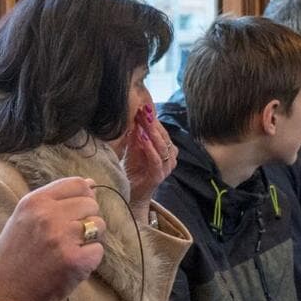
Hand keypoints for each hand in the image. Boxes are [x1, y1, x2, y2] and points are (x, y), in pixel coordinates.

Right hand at [0, 177, 104, 300]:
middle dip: (87, 219)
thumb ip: (53, 199)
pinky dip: (90, 259)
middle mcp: (48, 216)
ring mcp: (62, 238)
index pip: (78, 184)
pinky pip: (99, 250)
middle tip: (71, 237)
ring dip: (90, 238)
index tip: (76, 212)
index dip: (83, 197)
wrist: (10, 294)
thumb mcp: (23, 218)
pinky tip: (72, 264)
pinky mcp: (76, 260)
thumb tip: (91, 183)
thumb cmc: (16, 256)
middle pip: (91, 204)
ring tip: (71, 250)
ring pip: (99, 225)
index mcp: (35, 202)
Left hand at [124, 104, 175, 219]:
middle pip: (163, 137)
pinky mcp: (158, 176)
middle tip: (143, 110)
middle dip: (152, 123)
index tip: (143, 107)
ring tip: (143, 121)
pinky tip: (143, 139)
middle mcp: (170, 158)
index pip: (162, 131)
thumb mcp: (134, 149)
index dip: (153, 119)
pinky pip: (156, 160)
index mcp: (167, 149)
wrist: (130, 193)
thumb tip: (135, 117)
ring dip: (152, 133)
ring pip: (162, 147)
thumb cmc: (133, 170)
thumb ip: (136, 135)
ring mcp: (166, 168)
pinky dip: (150, 149)